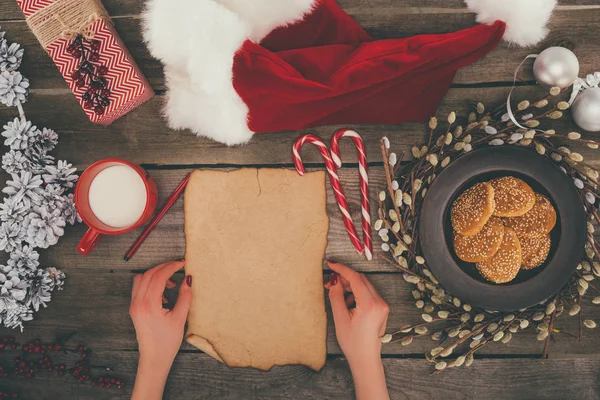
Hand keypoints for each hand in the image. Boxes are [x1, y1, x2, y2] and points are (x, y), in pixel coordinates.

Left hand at [130, 260, 192, 399]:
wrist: (154, 359)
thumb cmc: (167, 342)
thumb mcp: (180, 318)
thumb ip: (184, 296)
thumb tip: (188, 279)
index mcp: (148, 304)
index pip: (158, 276)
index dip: (171, 266)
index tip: (182, 263)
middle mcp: (138, 302)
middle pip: (148, 274)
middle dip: (164, 267)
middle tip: (178, 267)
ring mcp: (134, 305)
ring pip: (141, 278)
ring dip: (156, 274)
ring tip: (171, 283)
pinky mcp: (134, 308)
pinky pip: (140, 287)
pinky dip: (151, 283)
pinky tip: (164, 293)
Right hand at [325, 261, 389, 399]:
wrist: (365, 359)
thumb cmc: (352, 342)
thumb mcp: (340, 318)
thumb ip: (336, 295)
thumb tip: (333, 279)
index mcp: (370, 304)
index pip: (355, 278)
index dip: (341, 269)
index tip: (330, 264)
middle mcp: (380, 302)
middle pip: (361, 280)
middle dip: (345, 278)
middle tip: (330, 282)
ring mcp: (383, 305)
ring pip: (364, 286)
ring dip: (350, 286)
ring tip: (338, 297)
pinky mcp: (382, 308)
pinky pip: (368, 293)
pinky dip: (357, 293)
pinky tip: (348, 304)